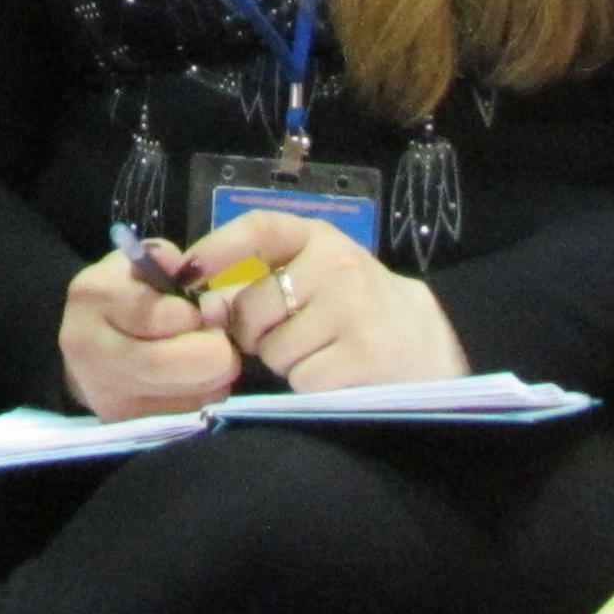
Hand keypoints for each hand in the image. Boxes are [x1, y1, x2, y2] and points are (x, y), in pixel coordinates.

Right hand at [57, 240, 244, 421]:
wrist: (89, 348)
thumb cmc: (123, 299)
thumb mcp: (136, 267)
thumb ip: (164, 259)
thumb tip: (185, 270)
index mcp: (93, 297)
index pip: (163, 314)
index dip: (194, 313)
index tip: (199, 310)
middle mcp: (90, 349)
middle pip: (175, 362)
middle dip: (214, 349)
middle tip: (219, 339)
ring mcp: (104, 393)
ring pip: (189, 392)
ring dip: (215, 376)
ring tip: (207, 358)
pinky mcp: (124, 422)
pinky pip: (187, 414)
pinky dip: (204, 397)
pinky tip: (194, 381)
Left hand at [198, 209, 468, 392]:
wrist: (425, 344)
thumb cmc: (353, 311)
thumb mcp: (311, 282)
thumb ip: (254, 288)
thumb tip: (204, 308)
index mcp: (319, 239)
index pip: (260, 228)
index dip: (216, 247)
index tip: (188, 273)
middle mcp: (337, 265)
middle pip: (253, 308)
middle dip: (257, 333)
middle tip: (290, 336)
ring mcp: (353, 308)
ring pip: (274, 349)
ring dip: (286, 362)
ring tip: (321, 352)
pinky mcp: (363, 354)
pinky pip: (301, 379)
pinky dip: (308, 385)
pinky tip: (336, 373)